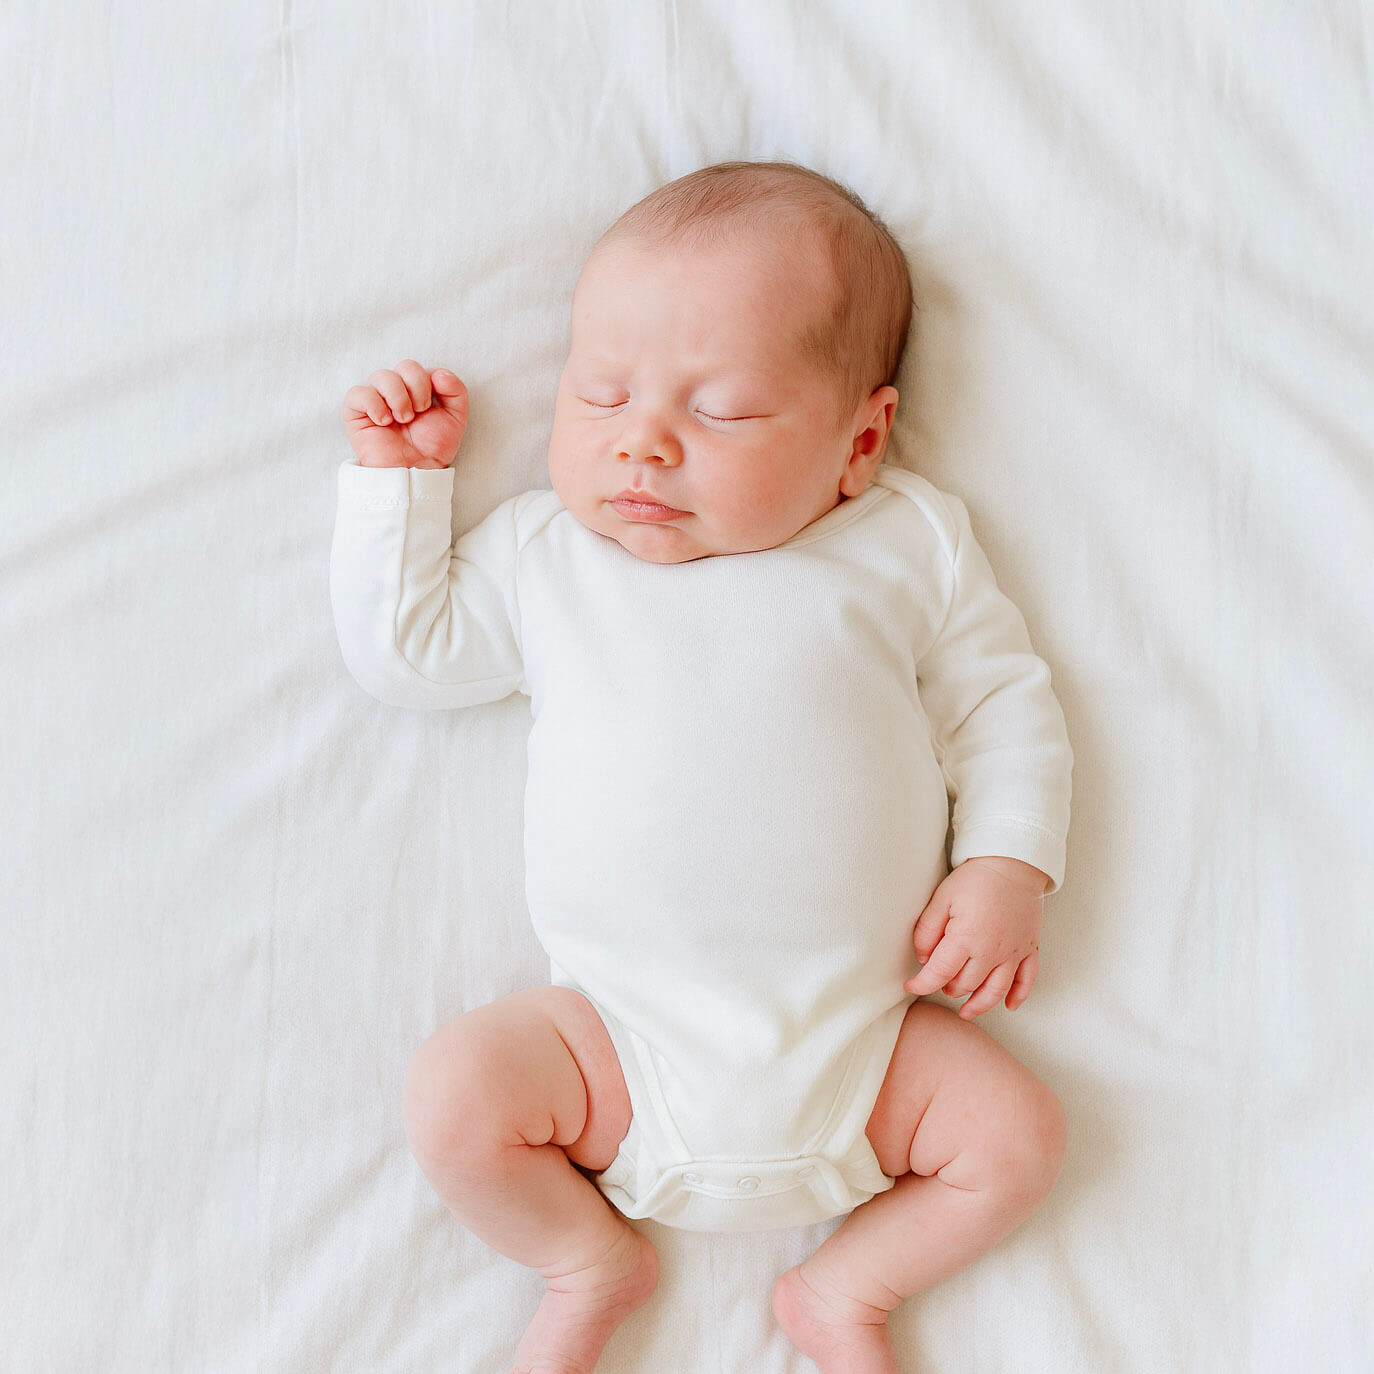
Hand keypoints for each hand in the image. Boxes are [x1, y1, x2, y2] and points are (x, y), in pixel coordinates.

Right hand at [342, 360, 468, 468]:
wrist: (416, 471)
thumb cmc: (432, 447)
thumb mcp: (456, 419)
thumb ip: (456, 391)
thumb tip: (439, 374)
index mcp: (415, 388)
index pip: (422, 366)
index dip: (428, 381)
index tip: (430, 406)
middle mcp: (395, 389)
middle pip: (405, 365)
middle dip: (417, 387)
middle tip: (418, 413)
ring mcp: (375, 399)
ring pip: (381, 375)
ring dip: (398, 397)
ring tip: (402, 419)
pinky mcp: (355, 413)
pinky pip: (358, 393)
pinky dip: (374, 404)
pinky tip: (384, 421)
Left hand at [903, 857, 1049, 1018]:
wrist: (1013, 863)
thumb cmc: (975, 878)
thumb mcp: (941, 898)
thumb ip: (927, 930)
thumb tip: (922, 958)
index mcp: (966, 939)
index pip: (939, 973)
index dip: (922, 984)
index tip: (911, 986)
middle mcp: (991, 952)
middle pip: (966, 985)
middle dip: (947, 988)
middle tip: (938, 981)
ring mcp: (1013, 953)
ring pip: (995, 991)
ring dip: (979, 1005)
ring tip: (965, 1012)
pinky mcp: (1029, 948)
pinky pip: (1027, 981)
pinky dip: (1018, 996)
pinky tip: (1008, 1005)